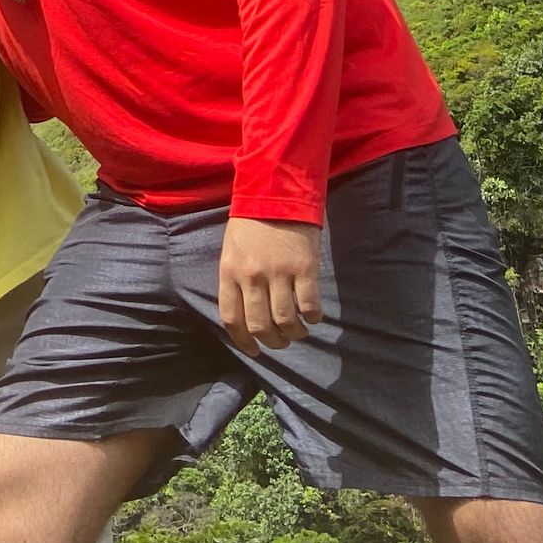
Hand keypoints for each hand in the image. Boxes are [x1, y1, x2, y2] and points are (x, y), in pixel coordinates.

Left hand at [218, 216, 323, 351]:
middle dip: (272, 342)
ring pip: (285, 320)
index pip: (232, 318)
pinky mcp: (304, 268)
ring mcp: (279, 272)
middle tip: (280, 343)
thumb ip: (234, 279)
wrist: (276, 192)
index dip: (243, 341)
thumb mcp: (231, 249)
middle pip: (260, 325)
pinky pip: (309, 305)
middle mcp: (252, 276)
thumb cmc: (251, 222)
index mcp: (229, 271)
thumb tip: (243, 314)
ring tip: (298, 332)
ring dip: (293, 334)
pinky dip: (312, 317)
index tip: (254, 351)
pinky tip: (313, 317)